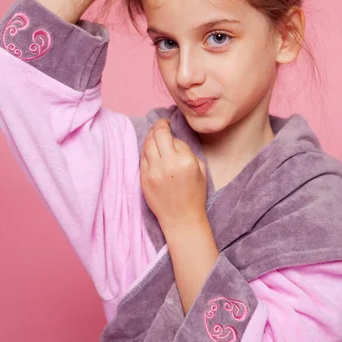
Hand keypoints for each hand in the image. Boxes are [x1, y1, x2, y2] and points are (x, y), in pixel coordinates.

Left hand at [140, 118, 207, 232]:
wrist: (182, 219)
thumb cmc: (195, 194)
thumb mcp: (200, 168)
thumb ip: (186, 151)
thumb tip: (172, 140)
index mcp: (184, 161)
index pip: (169, 135)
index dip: (165, 125)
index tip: (166, 123)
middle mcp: (167, 164)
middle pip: (155, 136)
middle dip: (157, 126)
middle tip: (159, 125)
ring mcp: (153, 172)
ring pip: (146, 145)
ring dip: (149, 137)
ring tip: (153, 135)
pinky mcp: (144, 180)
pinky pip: (142, 158)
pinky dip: (145, 151)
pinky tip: (150, 150)